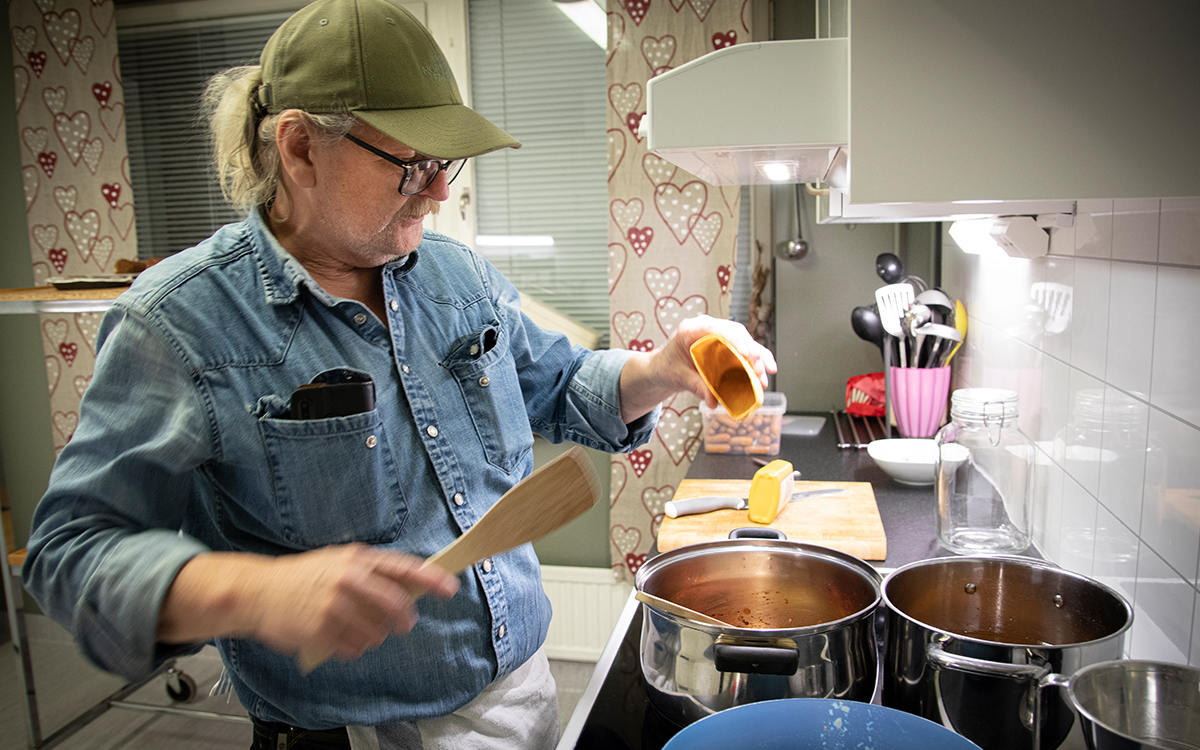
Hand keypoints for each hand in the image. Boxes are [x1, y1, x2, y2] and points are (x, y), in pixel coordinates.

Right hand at [246, 544, 459, 661]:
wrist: (259, 591)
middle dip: (404, 619)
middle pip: (396, 606)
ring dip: (373, 636)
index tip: (451, 589)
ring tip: (355, 628)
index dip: (431, 580)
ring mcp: (334, 606)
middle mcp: (349, 581)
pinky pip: (353, 649)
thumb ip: (372, 572)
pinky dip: (351, 648)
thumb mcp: (340, 561)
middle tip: (403, 624)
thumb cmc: (305, 577)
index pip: (404, 569)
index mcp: (357, 560)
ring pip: (376, 633)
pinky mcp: (321, 631)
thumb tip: (411, 587)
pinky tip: (338, 638)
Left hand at [618, 315, 776, 421]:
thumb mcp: (679, 377)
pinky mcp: (724, 344)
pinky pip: (742, 349)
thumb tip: (713, 401)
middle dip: (752, 351)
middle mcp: (707, 327)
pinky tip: (762, 374)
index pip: (716, 328)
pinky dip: (753, 361)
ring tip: (766, 375)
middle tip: (763, 369)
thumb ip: (697, 387)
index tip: (746, 352)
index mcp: (691, 329)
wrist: (663, 368)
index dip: (733, 339)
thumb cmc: (667, 367)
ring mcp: (717, 334)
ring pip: (743, 340)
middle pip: (735, 333)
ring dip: (757, 357)